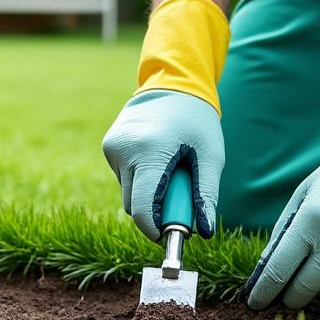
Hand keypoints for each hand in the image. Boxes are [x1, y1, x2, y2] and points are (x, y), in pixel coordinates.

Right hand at [102, 90, 223, 239]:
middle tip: (179, 197)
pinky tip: (155, 158)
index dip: (154, 229)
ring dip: (147, 193)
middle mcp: (124, 149)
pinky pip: (123, 178)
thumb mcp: (211, 157)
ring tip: (169, 171)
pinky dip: (139, 178)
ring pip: (128, 192)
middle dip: (155, 211)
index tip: (170, 235)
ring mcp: (112, 147)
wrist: (172, 83)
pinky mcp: (108, 146)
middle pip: (133, 205)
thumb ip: (206, 195)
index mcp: (150, 151)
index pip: (141, 209)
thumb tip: (206, 232)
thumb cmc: (197, 121)